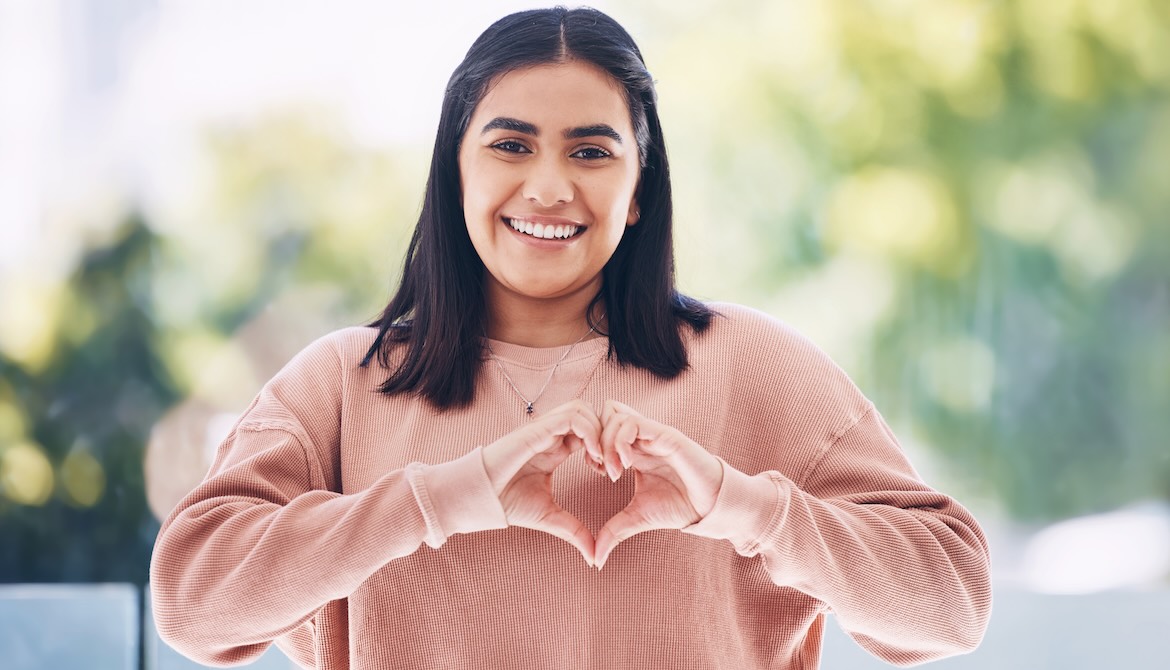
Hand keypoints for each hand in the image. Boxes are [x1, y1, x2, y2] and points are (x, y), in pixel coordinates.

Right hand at [481, 399, 600, 565]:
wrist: (478, 499)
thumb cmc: (507, 503)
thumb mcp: (550, 517)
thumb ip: (574, 531)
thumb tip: (595, 558)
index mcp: (556, 449)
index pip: (590, 432)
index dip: (606, 448)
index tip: (611, 474)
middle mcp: (552, 435)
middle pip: (591, 415)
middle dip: (609, 436)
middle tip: (614, 466)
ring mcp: (544, 429)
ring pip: (584, 409)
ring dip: (600, 432)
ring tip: (602, 461)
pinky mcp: (537, 430)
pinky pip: (571, 416)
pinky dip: (589, 431)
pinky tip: (591, 457)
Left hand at [590, 400, 724, 568]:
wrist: (709, 508)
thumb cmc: (678, 506)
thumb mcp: (637, 518)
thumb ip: (613, 532)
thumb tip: (595, 560)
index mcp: (634, 449)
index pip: (602, 427)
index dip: (591, 445)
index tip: (595, 470)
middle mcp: (642, 437)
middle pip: (605, 413)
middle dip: (594, 439)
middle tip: (599, 468)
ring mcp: (653, 434)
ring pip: (615, 414)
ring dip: (606, 442)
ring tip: (612, 471)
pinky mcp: (666, 436)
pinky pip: (634, 423)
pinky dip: (620, 441)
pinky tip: (624, 467)